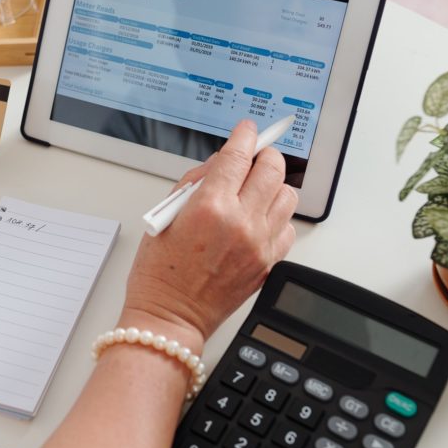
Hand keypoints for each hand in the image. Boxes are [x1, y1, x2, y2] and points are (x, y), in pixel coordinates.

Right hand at [120, 120, 297, 350]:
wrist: (171, 317)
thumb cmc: (160, 273)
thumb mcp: (164, 217)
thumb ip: (193, 184)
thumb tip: (218, 165)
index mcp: (209, 207)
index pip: (238, 156)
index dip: (244, 136)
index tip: (247, 130)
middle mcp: (240, 222)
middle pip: (272, 169)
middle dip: (264, 155)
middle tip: (254, 157)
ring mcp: (259, 244)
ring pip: (287, 195)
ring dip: (273, 185)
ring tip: (256, 190)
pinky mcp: (268, 263)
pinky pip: (288, 227)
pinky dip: (277, 217)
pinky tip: (258, 219)